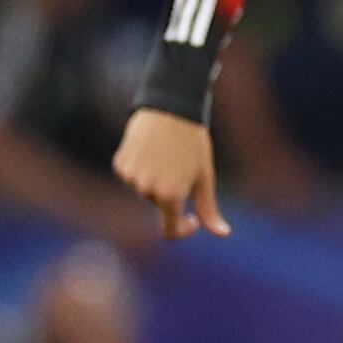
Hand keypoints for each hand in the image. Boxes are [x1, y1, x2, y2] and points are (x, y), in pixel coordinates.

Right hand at [115, 108, 227, 239]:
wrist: (170, 109)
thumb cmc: (193, 144)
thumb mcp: (205, 177)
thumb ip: (210, 209)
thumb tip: (223, 234)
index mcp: (170, 196)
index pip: (170, 230)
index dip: (183, 230)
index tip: (192, 219)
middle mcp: (147, 190)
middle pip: (160, 206)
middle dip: (173, 193)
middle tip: (183, 166)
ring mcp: (130, 178)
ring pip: (146, 191)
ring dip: (157, 180)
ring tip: (167, 155)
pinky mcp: (120, 165)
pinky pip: (133, 177)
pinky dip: (143, 169)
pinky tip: (151, 150)